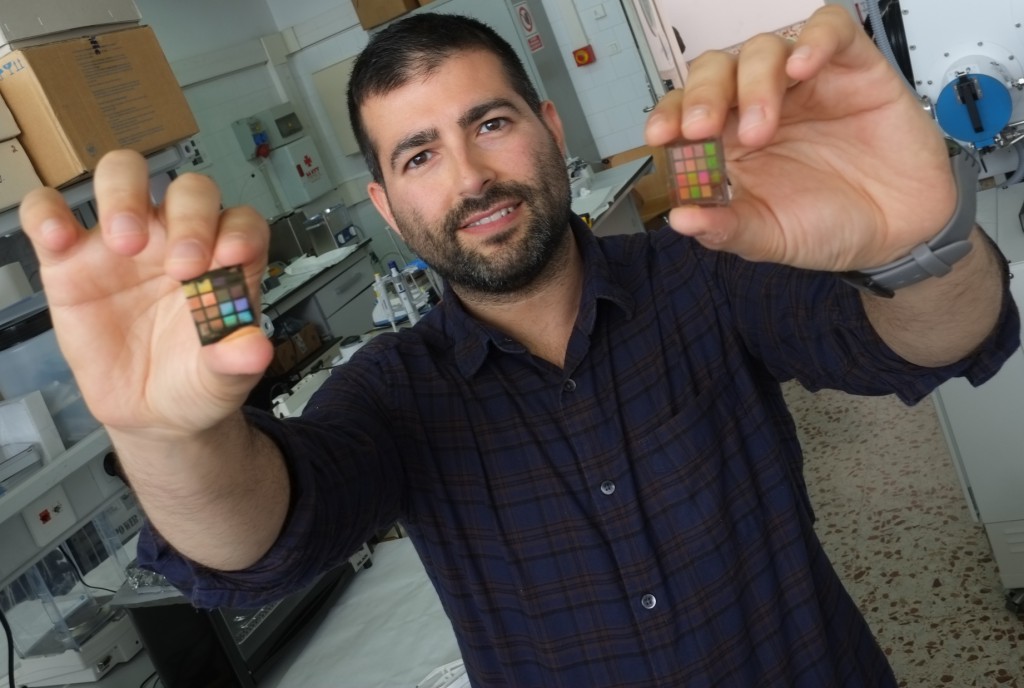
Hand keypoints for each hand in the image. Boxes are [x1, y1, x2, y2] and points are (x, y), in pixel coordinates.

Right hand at [19, 150, 272, 440]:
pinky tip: (57, 238)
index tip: (232, 257)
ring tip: (125, 242)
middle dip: (191, 216)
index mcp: (224, 260)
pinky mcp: (71, 259)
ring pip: (124, 176)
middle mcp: (178, 238)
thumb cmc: (195, 379)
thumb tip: (256, 351)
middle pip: (189, 191)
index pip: (242, 222)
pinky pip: (49, 212)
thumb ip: (236, 360)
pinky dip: (46, 213)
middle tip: (183, 266)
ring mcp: (125, 242)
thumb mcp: (223, 379)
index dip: (240, 230)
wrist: (150, 409)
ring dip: (124, 195)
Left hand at [644, 5, 954, 271]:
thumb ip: (725, 229)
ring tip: (761, 128)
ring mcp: (806, 82)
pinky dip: (814, 41)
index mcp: (730, 140)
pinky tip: (803, 69)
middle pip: (716, 70)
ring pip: (763, 48)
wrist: (900, 233)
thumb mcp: (770, 237)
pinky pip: (830, 30)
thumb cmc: (831, 226)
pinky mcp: (853, 66)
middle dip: (702, 95)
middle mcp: (761, 104)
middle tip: (702, 128)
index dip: (669, 115)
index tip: (661, 136)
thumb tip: (679, 219)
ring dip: (753, 83)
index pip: (686, 110)